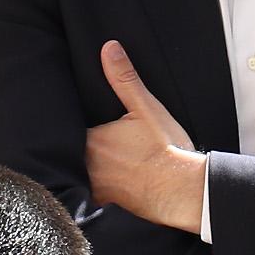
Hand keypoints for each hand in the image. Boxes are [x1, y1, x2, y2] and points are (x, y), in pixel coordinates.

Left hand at [89, 43, 210, 233]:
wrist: (182, 189)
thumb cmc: (166, 149)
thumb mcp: (146, 108)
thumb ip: (124, 79)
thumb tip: (109, 49)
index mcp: (93, 140)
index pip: (73, 130)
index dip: (78, 128)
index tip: (85, 127)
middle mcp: (88, 165)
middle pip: (74, 153)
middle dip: (81, 150)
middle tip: (95, 147)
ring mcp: (96, 188)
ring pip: (82, 175)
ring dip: (87, 171)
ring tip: (105, 167)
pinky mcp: (107, 205)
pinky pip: (92, 198)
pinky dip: (97, 194)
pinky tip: (109, 189)